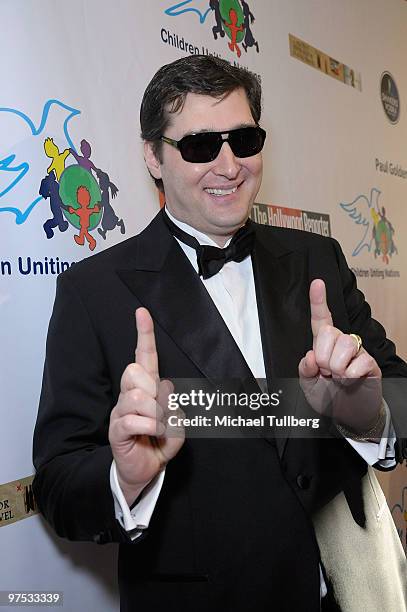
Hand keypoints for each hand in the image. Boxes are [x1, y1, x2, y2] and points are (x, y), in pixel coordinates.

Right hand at [109, 308, 184, 505]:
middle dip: (152, 389)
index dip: (144, 334)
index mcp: (147, 387)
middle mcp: (130, 395)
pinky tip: (150, 435)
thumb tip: (164, 391)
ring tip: (157, 428)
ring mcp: (120, 411)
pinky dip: (150, 428)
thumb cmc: (159, 442)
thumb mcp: (177, 424)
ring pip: (136, 396)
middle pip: (134, 371)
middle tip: (159, 412)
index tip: (142, 312)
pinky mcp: (115, 430)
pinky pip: (132, 420)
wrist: (145, 470)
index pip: (144, 356)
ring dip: (155, 414)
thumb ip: (175, 407)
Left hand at [298, 279, 381, 431]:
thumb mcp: (308, 385)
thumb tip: (309, 356)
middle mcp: (340, 343)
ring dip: (337, 367)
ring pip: (344, 345)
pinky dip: (351, 376)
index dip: (318, 301)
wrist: (348, 415)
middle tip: (327, 372)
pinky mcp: (369, 362)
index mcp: (322, 345)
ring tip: (339, 377)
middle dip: (322, 357)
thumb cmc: (328, 397)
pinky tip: (351, 381)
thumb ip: (304, 370)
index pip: (320, 319)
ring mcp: (356, 351)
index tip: (317, 283)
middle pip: (328, 332)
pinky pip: (359, 361)